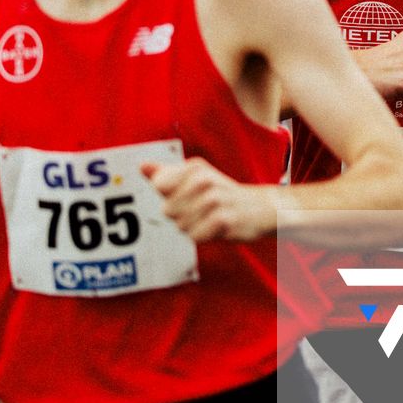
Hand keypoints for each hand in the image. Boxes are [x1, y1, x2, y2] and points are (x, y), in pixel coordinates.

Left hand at [143, 158, 277, 242]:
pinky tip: (216, 229)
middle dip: (181, 216)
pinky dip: (202, 237)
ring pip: (180, 225)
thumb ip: (166, 173)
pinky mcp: (223, 219)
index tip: (187, 197)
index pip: (159, 187)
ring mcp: (214, 199)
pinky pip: (195, 236)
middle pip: (168, 210)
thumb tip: (141, 166)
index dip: (169, 198)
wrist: (262, 208)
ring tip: (210, 219)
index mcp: (195, 167)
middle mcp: (204, 179)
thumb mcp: (196, 178)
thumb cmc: (222, 195)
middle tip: (202, 210)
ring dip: (193, 228)